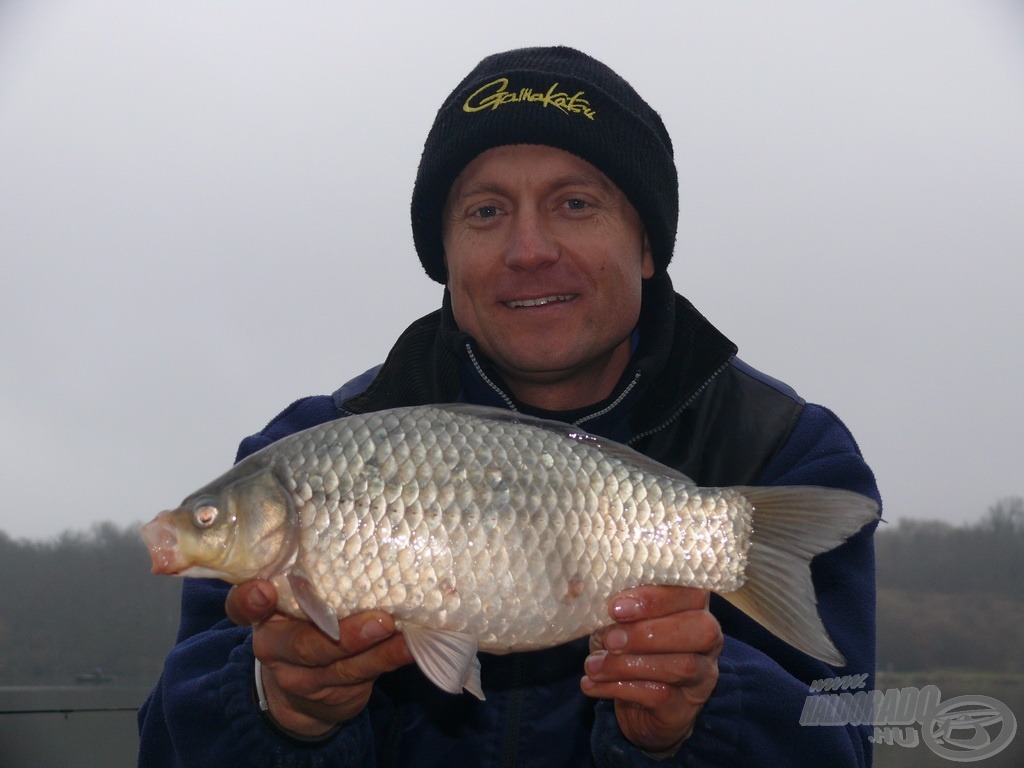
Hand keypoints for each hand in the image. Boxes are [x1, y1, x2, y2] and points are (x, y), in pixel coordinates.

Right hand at [226, 579, 413, 736]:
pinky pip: (360, 677)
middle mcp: (274, 647)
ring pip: (338, 666)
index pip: (243, 606)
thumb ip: (314, 576)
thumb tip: (364, 536)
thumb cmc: (309, 620)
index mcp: (264, 614)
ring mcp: (300, 677)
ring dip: (375, 650)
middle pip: (302, 645)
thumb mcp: (301, 597)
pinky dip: (387, 660)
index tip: (263, 590)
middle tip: (381, 620)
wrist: (305, 691)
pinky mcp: (329, 694)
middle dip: (345, 635)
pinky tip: (409, 647)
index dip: (249, 600)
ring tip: (401, 633)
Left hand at [581, 585, 721, 755]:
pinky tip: (594, 685)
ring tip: (593, 666)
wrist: (639, 708)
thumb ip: (610, 606)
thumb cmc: (630, 650)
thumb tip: (579, 589)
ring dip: (628, 664)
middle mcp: (707, 638)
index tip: (616, 607)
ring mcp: (703, 675)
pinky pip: (661, 696)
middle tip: (610, 639)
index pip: (692, 591)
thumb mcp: (618, 622)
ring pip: (681, 666)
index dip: (656, 597)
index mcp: (693, 606)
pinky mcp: (687, 707)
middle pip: (700, 629)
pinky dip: (621, 688)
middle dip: (649, 632)